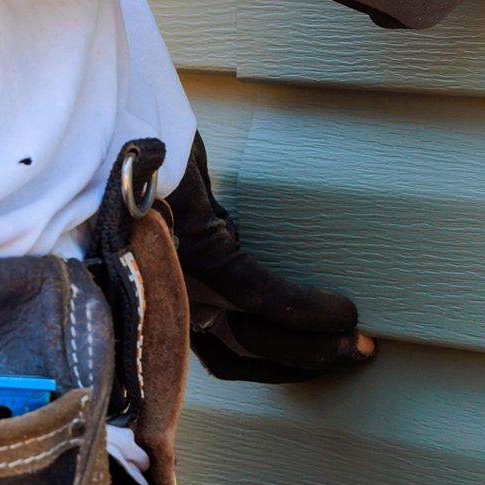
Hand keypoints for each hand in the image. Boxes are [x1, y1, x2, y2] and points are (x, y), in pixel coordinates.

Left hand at [167, 135, 375, 382]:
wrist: (128, 121)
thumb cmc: (161, 160)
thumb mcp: (194, 207)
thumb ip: (217, 237)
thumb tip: (246, 243)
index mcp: (169, 290)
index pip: (224, 354)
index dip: (276, 363)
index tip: (321, 357)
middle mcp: (168, 295)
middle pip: (240, 354)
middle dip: (304, 362)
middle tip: (354, 355)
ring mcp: (180, 277)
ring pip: (254, 335)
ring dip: (314, 346)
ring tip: (356, 342)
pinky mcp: (197, 250)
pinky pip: (259, 295)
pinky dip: (305, 309)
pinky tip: (341, 313)